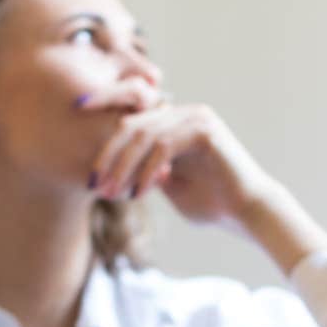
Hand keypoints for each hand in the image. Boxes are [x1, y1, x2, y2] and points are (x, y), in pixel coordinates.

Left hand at [78, 80, 274, 229]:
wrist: (248, 213)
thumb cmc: (212, 204)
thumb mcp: (169, 188)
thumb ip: (146, 173)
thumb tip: (117, 172)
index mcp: (174, 123)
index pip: (132, 115)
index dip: (104, 113)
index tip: (78, 127)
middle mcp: (184, 114)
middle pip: (131, 123)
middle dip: (108, 157)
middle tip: (96, 185)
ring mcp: (196, 118)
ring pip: (144, 135)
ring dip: (124, 167)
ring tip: (114, 194)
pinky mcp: (205, 130)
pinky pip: (163, 145)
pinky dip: (147, 170)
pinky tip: (140, 192)